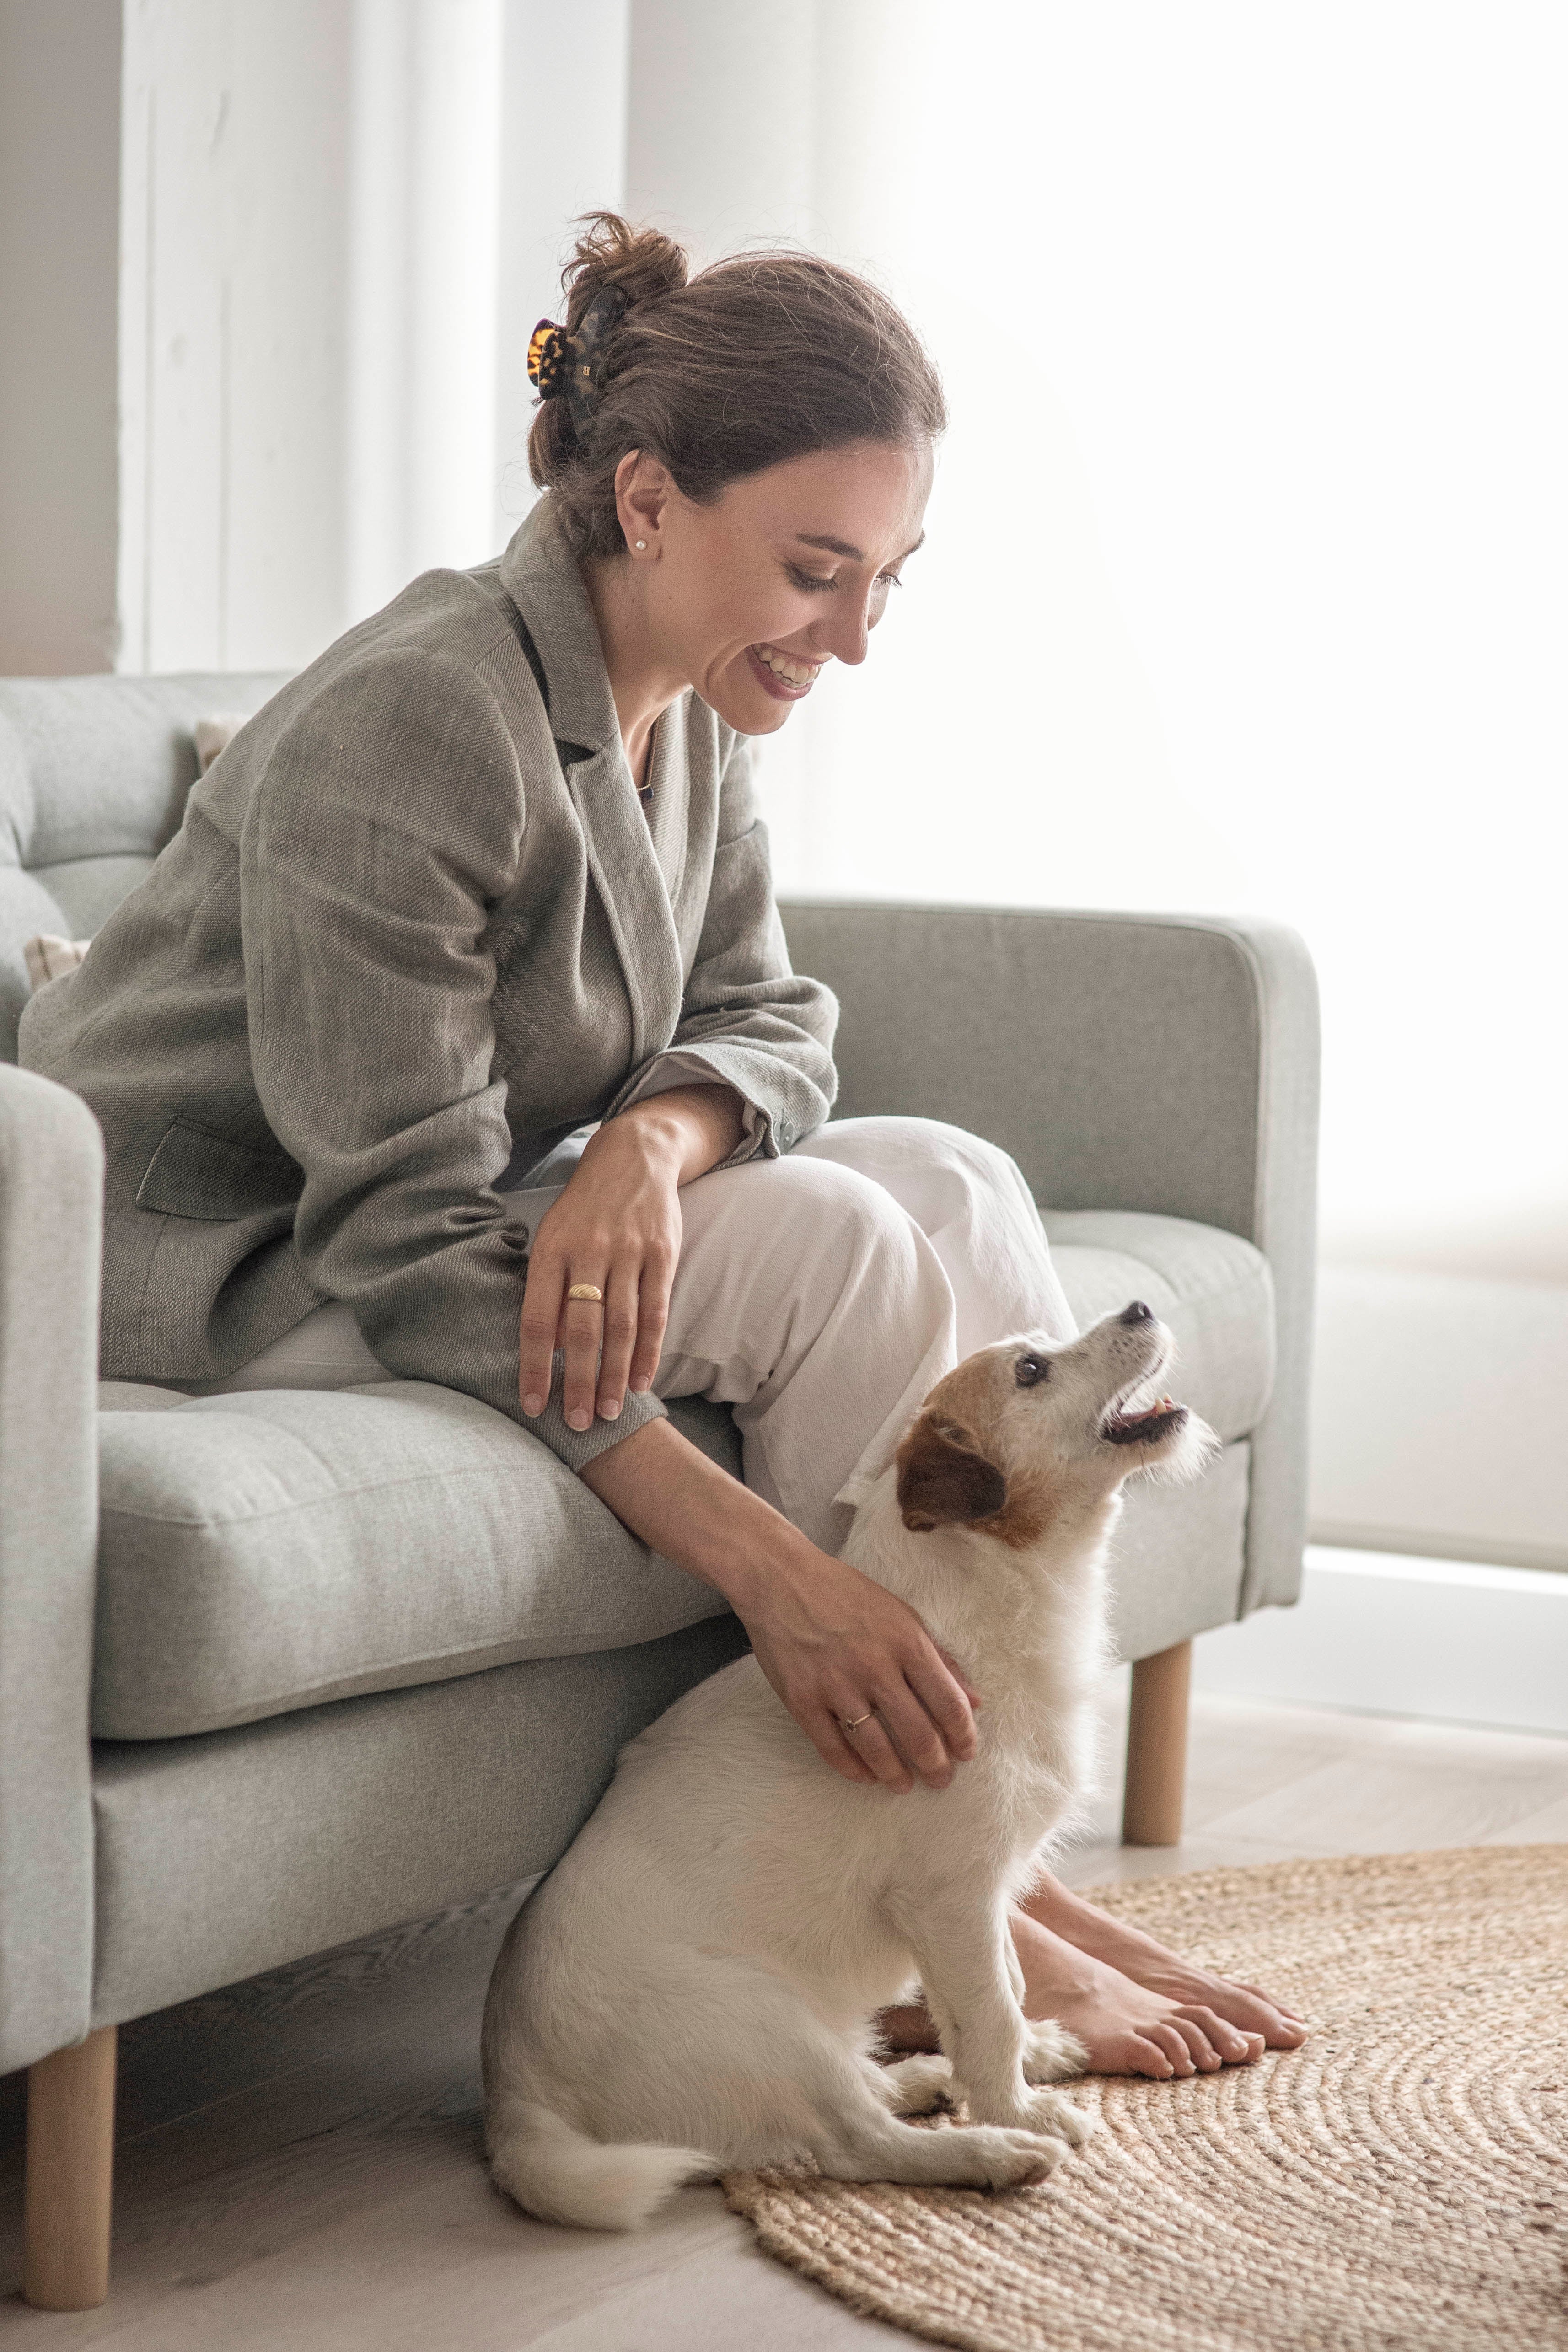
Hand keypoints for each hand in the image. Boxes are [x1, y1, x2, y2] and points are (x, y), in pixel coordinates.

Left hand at [518, 1085, 742, 1429]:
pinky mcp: (662, 1254)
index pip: (536, 1320)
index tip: (533, 1405)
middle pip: (582, 1330)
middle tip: (577, 1424)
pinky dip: (648, 1351)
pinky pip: (656, 1312)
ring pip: (621, 1327)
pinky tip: (640, 1381)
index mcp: (550, 1250)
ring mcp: (628, 1252)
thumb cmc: (584, 1210)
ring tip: (608, 1412)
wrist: (633, 1156)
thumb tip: (550, 1350)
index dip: (534, 1366)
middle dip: (578, 1382)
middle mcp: (588, 1251)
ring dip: (614, 1376)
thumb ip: (549, 1291)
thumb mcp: (553, 1239)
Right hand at [579, 1416, 982, 1794]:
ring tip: (903, 1785)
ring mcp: (836, 1685)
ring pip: (876, 1749)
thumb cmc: (846, 1594)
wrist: (780, 1579)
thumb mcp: (902, 1614)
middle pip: (917, 1734)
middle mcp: (875, 1666)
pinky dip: (852, 1769)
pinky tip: (864, 1776)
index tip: (966, 1754)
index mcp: (907, 1642)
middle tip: (941, 1780)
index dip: (963, 1737)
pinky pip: (832, 1748)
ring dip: (895, 1775)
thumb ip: (940, 1658)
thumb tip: (975, 1700)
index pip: (949, 1703)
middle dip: (935, 1766)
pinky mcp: (802, 1699)